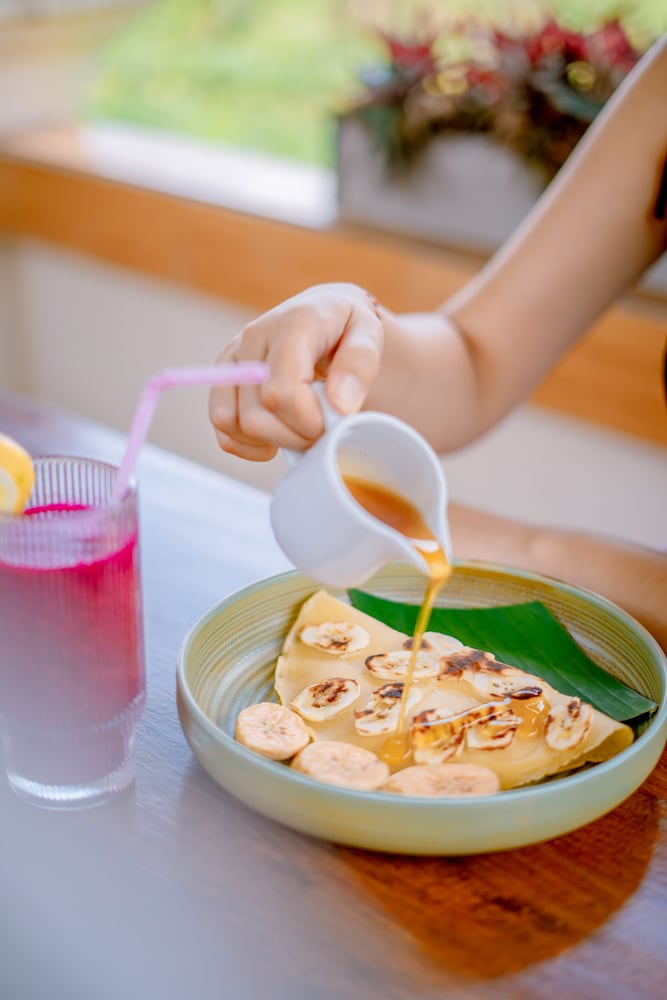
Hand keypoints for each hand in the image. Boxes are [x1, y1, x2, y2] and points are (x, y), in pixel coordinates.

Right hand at [209, 283, 383, 460]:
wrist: (323, 312)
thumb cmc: (346, 328)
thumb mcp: (368, 334)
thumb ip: (359, 365)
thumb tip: (340, 405)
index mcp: (292, 324)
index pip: (281, 392)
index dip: (307, 422)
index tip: (331, 421)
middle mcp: (253, 338)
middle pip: (255, 416)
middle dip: (294, 436)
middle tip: (321, 427)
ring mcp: (232, 359)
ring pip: (233, 424)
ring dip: (271, 441)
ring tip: (300, 428)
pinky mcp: (222, 379)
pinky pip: (223, 428)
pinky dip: (248, 445)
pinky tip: (275, 437)